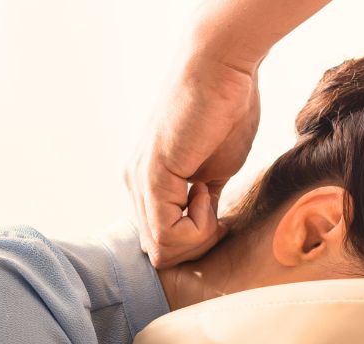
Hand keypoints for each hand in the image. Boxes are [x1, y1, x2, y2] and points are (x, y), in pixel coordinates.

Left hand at [125, 55, 260, 267]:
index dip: (196, 242)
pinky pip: (169, 233)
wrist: (223, 71)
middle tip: (218, 213)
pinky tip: (206, 190)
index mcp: (150, 184)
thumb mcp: (216, 173)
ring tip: (211, 196)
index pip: (163, 243)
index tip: (219, 214)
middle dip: (197, 245)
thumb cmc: (226, 113)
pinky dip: (198, 224)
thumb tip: (207, 229)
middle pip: (160, 253)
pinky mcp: (152, 176)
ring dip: (200, 235)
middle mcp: (136, 184)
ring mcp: (140, 181)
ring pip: (163, 249)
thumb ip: (205, 202)